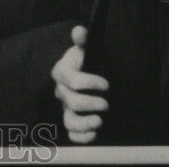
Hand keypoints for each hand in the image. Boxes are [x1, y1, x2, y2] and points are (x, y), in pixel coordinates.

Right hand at [51, 25, 108, 143]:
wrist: (91, 76)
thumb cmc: (89, 61)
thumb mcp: (87, 49)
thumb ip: (83, 40)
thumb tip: (79, 31)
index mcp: (62, 72)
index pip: (72, 80)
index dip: (90, 83)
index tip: (106, 84)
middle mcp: (61, 91)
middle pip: (70, 101)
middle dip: (90, 103)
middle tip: (106, 103)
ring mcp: (66, 108)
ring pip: (68, 120)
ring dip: (84, 123)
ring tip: (100, 121)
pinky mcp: (73, 121)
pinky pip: (72, 134)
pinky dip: (82, 137)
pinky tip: (95, 134)